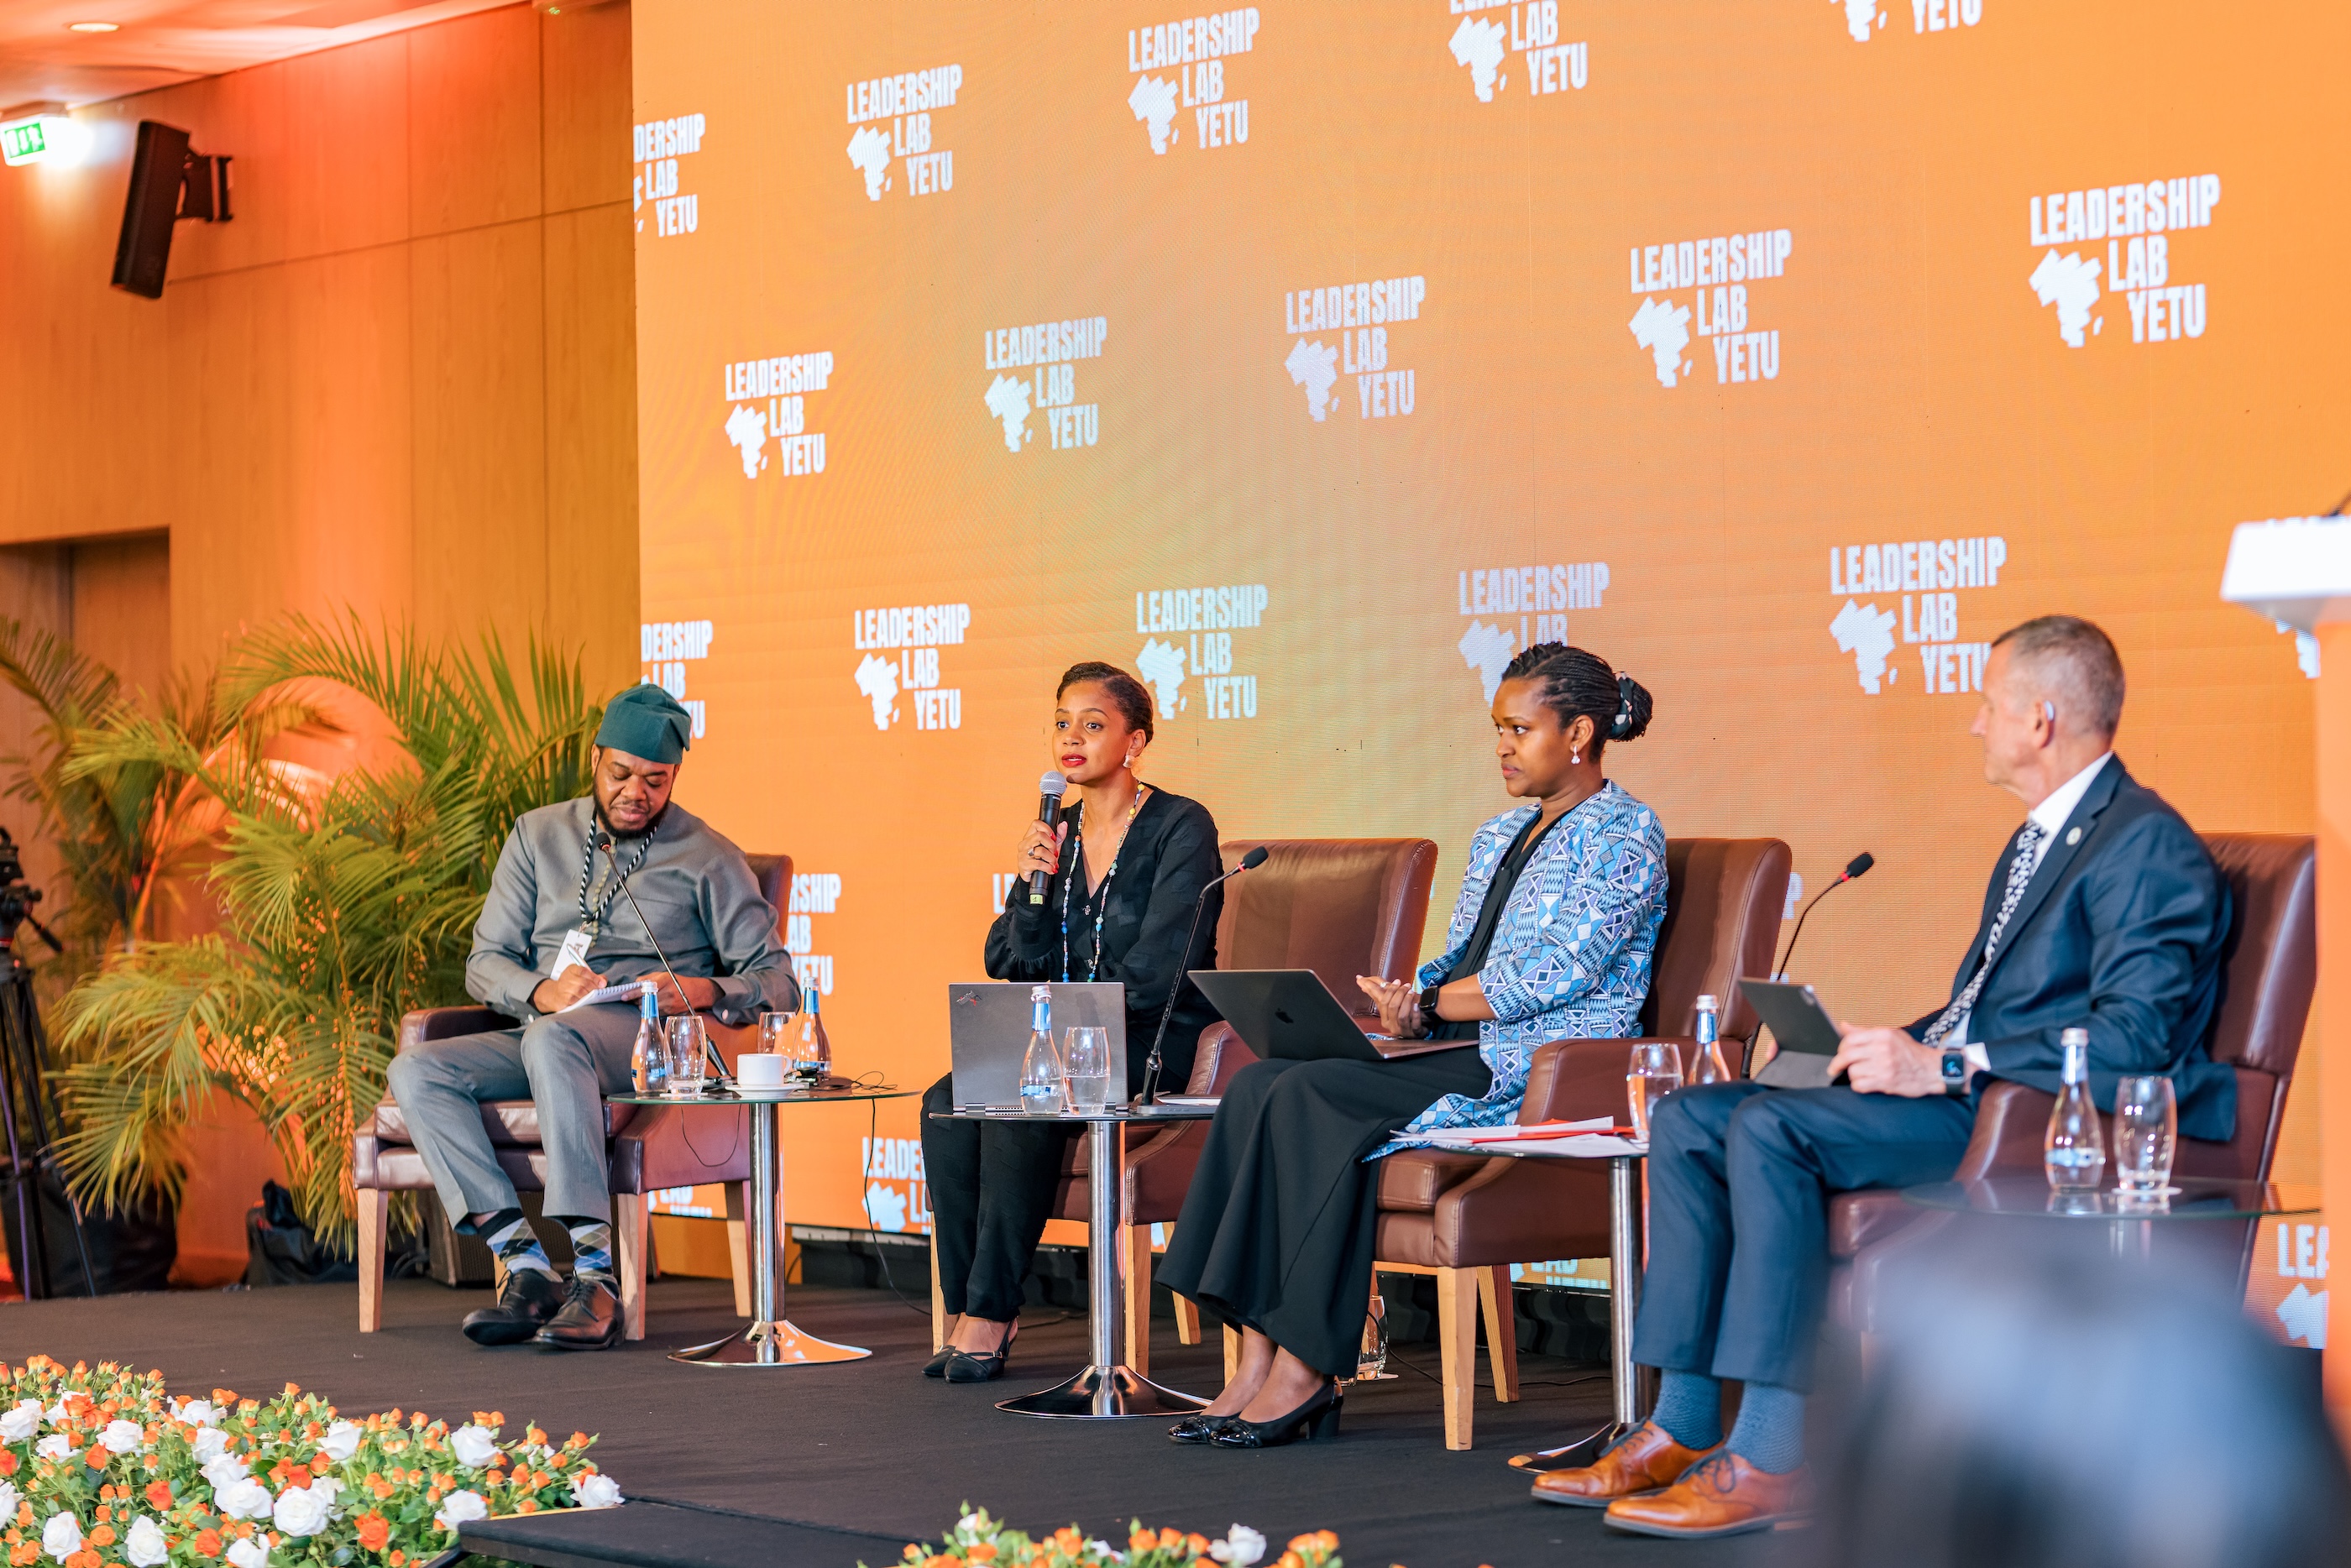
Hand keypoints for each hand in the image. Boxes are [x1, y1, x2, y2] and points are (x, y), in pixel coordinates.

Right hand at [531, 967, 605, 1013]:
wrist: (555, 994)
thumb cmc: (571, 985)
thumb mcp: (582, 977)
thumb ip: (595, 977)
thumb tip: (603, 981)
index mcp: (572, 969)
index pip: (583, 971)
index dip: (594, 977)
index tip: (602, 983)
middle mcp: (566, 977)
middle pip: (583, 982)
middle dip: (594, 988)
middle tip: (599, 992)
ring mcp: (563, 988)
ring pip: (580, 991)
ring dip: (589, 995)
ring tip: (592, 997)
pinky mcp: (563, 999)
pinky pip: (575, 1000)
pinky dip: (582, 1001)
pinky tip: (585, 1001)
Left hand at [639, 973, 718, 1014]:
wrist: (696, 992)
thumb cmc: (678, 982)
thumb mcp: (663, 975)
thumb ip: (648, 978)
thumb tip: (635, 984)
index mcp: (664, 980)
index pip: (644, 988)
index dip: (632, 993)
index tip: (623, 996)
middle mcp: (667, 992)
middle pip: (644, 999)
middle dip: (636, 999)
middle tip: (634, 997)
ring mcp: (669, 1003)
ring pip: (648, 1007)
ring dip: (643, 1005)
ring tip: (647, 1000)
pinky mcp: (670, 1012)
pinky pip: (654, 1012)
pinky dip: (651, 1009)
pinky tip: (655, 1004)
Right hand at [1014, 819, 1068, 881]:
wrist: (1033, 877)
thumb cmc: (1041, 860)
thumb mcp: (1052, 847)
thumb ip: (1059, 836)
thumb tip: (1064, 824)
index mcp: (1029, 837)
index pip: (1036, 824)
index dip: (1047, 829)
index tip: (1054, 838)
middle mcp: (1024, 844)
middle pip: (1039, 835)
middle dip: (1052, 845)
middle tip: (1055, 852)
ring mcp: (1022, 854)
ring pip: (1040, 850)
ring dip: (1051, 858)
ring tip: (1053, 863)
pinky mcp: (1023, 865)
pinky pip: (1038, 864)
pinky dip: (1048, 867)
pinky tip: (1050, 869)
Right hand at [1356, 976, 1426, 1038]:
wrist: (1422, 1023)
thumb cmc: (1405, 1011)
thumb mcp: (1391, 1001)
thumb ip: (1377, 992)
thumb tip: (1360, 980)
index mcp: (1384, 1018)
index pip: (1382, 1001)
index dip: (1389, 990)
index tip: (1396, 981)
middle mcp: (1392, 1025)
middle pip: (1391, 1007)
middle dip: (1399, 993)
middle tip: (1406, 985)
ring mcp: (1403, 1030)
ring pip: (1402, 1015)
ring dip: (1407, 1001)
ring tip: (1412, 992)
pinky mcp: (1415, 1033)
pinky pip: (1414, 1024)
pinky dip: (1415, 1014)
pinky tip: (1417, 1005)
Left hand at [1827, 1023, 1945, 1096]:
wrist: (1933, 1070)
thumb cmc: (1911, 1053)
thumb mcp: (1891, 1035)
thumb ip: (1865, 1032)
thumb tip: (1844, 1026)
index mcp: (1882, 1034)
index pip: (1850, 1039)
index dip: (1841, 1048)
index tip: (1840, 1054)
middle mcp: (1882, 1048)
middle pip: (1847, 1055)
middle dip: (1837, 1063)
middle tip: (1835, 1068)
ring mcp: (1884, 1066)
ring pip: (1853, 1071)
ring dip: (1853, 1076)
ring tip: (1862, 1075)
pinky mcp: (1886, 1082)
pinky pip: (1860, 1085)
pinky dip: (1859, 1086)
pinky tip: (1866, 1084)